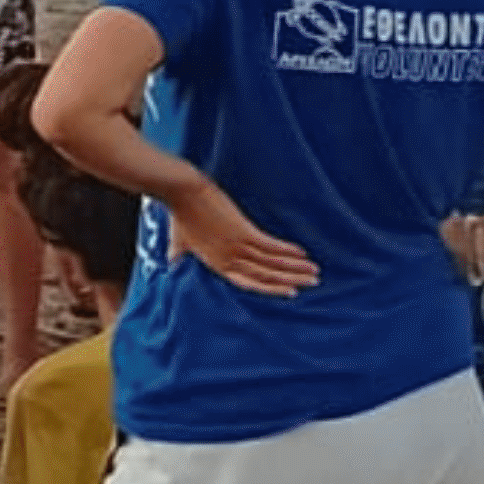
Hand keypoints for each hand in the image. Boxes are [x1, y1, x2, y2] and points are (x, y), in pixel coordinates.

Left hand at [167, 180, 318, 296]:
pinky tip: (302, 253)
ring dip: (295, 268)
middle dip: (291, 279)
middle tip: (312, 283)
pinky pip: (269, 246)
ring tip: (314, 271)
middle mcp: (229, 260)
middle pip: (266, 275)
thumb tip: (170, 263)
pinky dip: (287, 251)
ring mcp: (236, 246)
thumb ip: (178, 255)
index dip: (271, 289)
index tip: (291, 291)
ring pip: (271, 264)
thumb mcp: (179, 241)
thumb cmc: (180, 214)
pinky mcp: (242, 231)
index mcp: (216, 265)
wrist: (182, 192)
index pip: (249, 283)